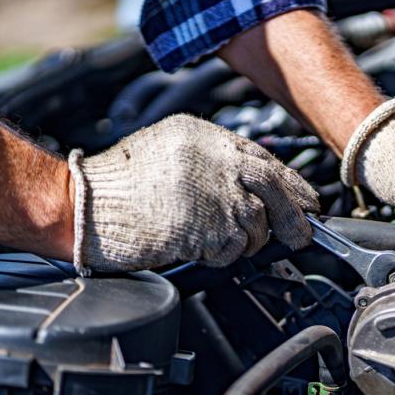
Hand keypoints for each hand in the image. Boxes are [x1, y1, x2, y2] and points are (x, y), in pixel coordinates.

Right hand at [69, 114, 317, 271]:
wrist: (86, 204)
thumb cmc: (120, 183)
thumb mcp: (170, 148)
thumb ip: (213, 159)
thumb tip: (252, 184)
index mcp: (208, 138)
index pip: (266, 160)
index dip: (292, 185)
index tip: (308, 202)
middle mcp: (217, 163)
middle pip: (275, 189)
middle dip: (293, 216)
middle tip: (301, 235)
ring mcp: (213, 196)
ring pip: (257, 225)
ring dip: (247, 241)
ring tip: (218, 240)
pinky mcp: (205, 230)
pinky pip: (233, 249)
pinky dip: (224, 255)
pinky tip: (202, 249)